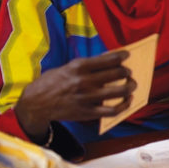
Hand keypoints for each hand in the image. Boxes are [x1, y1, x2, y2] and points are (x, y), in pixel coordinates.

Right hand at [14, 50, 135, 140]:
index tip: (127, 55)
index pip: (109, 59)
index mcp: (78, 67)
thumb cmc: (52, 82)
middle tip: (128, 72)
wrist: (36, 103)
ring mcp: (87, 98)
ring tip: (132, 85)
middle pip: (118, 74)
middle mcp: (84, 81)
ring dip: (130, 86)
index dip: (122, 56)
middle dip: (127, 72)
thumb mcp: (67, 68)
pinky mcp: (88, 112)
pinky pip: (114, 110)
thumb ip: (87, 65)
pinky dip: (125, 105)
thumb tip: (109, 60)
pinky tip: (127, 100)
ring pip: (120, 91)